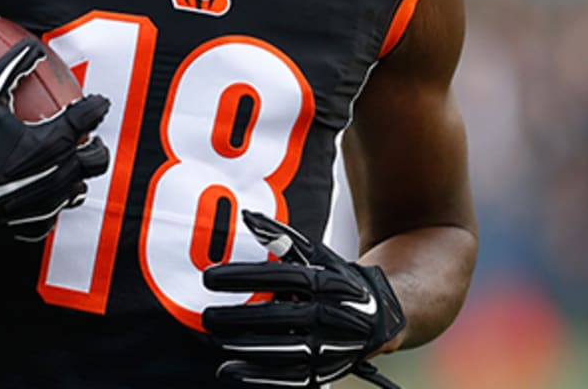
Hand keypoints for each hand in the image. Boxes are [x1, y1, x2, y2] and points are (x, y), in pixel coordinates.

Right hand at [0, 39, 109, 240]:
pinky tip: (39, 189)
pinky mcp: (37, 224)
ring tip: (63, 163)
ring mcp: (51, 202)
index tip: (98, 102)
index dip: (97, 106)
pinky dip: (52, 198)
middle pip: (98, 159)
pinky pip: (56, 211)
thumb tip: (31, 47)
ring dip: (75, 174)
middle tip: (86, 138)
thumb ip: (10, 68)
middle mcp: (61, 173)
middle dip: (96, 146)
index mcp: (54, 140)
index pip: (90, 118)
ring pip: (80, 188)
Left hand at [202, 210, 405, 388]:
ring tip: (217, 341)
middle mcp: (329, 314)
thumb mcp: (314, 255)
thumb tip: (248, 216)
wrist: (380, 315)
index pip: (279, 277)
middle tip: (207, 317)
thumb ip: (280, 237)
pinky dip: (260, 376)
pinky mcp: (325, 370)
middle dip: (239, 318)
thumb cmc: (337, 281)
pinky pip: (290, 377)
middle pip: (279, 318)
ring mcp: (329, 346)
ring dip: (248, 349)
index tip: (209, 278)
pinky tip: (232, 370)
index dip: (243, 277)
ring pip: (284, 351)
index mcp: (324, 282)